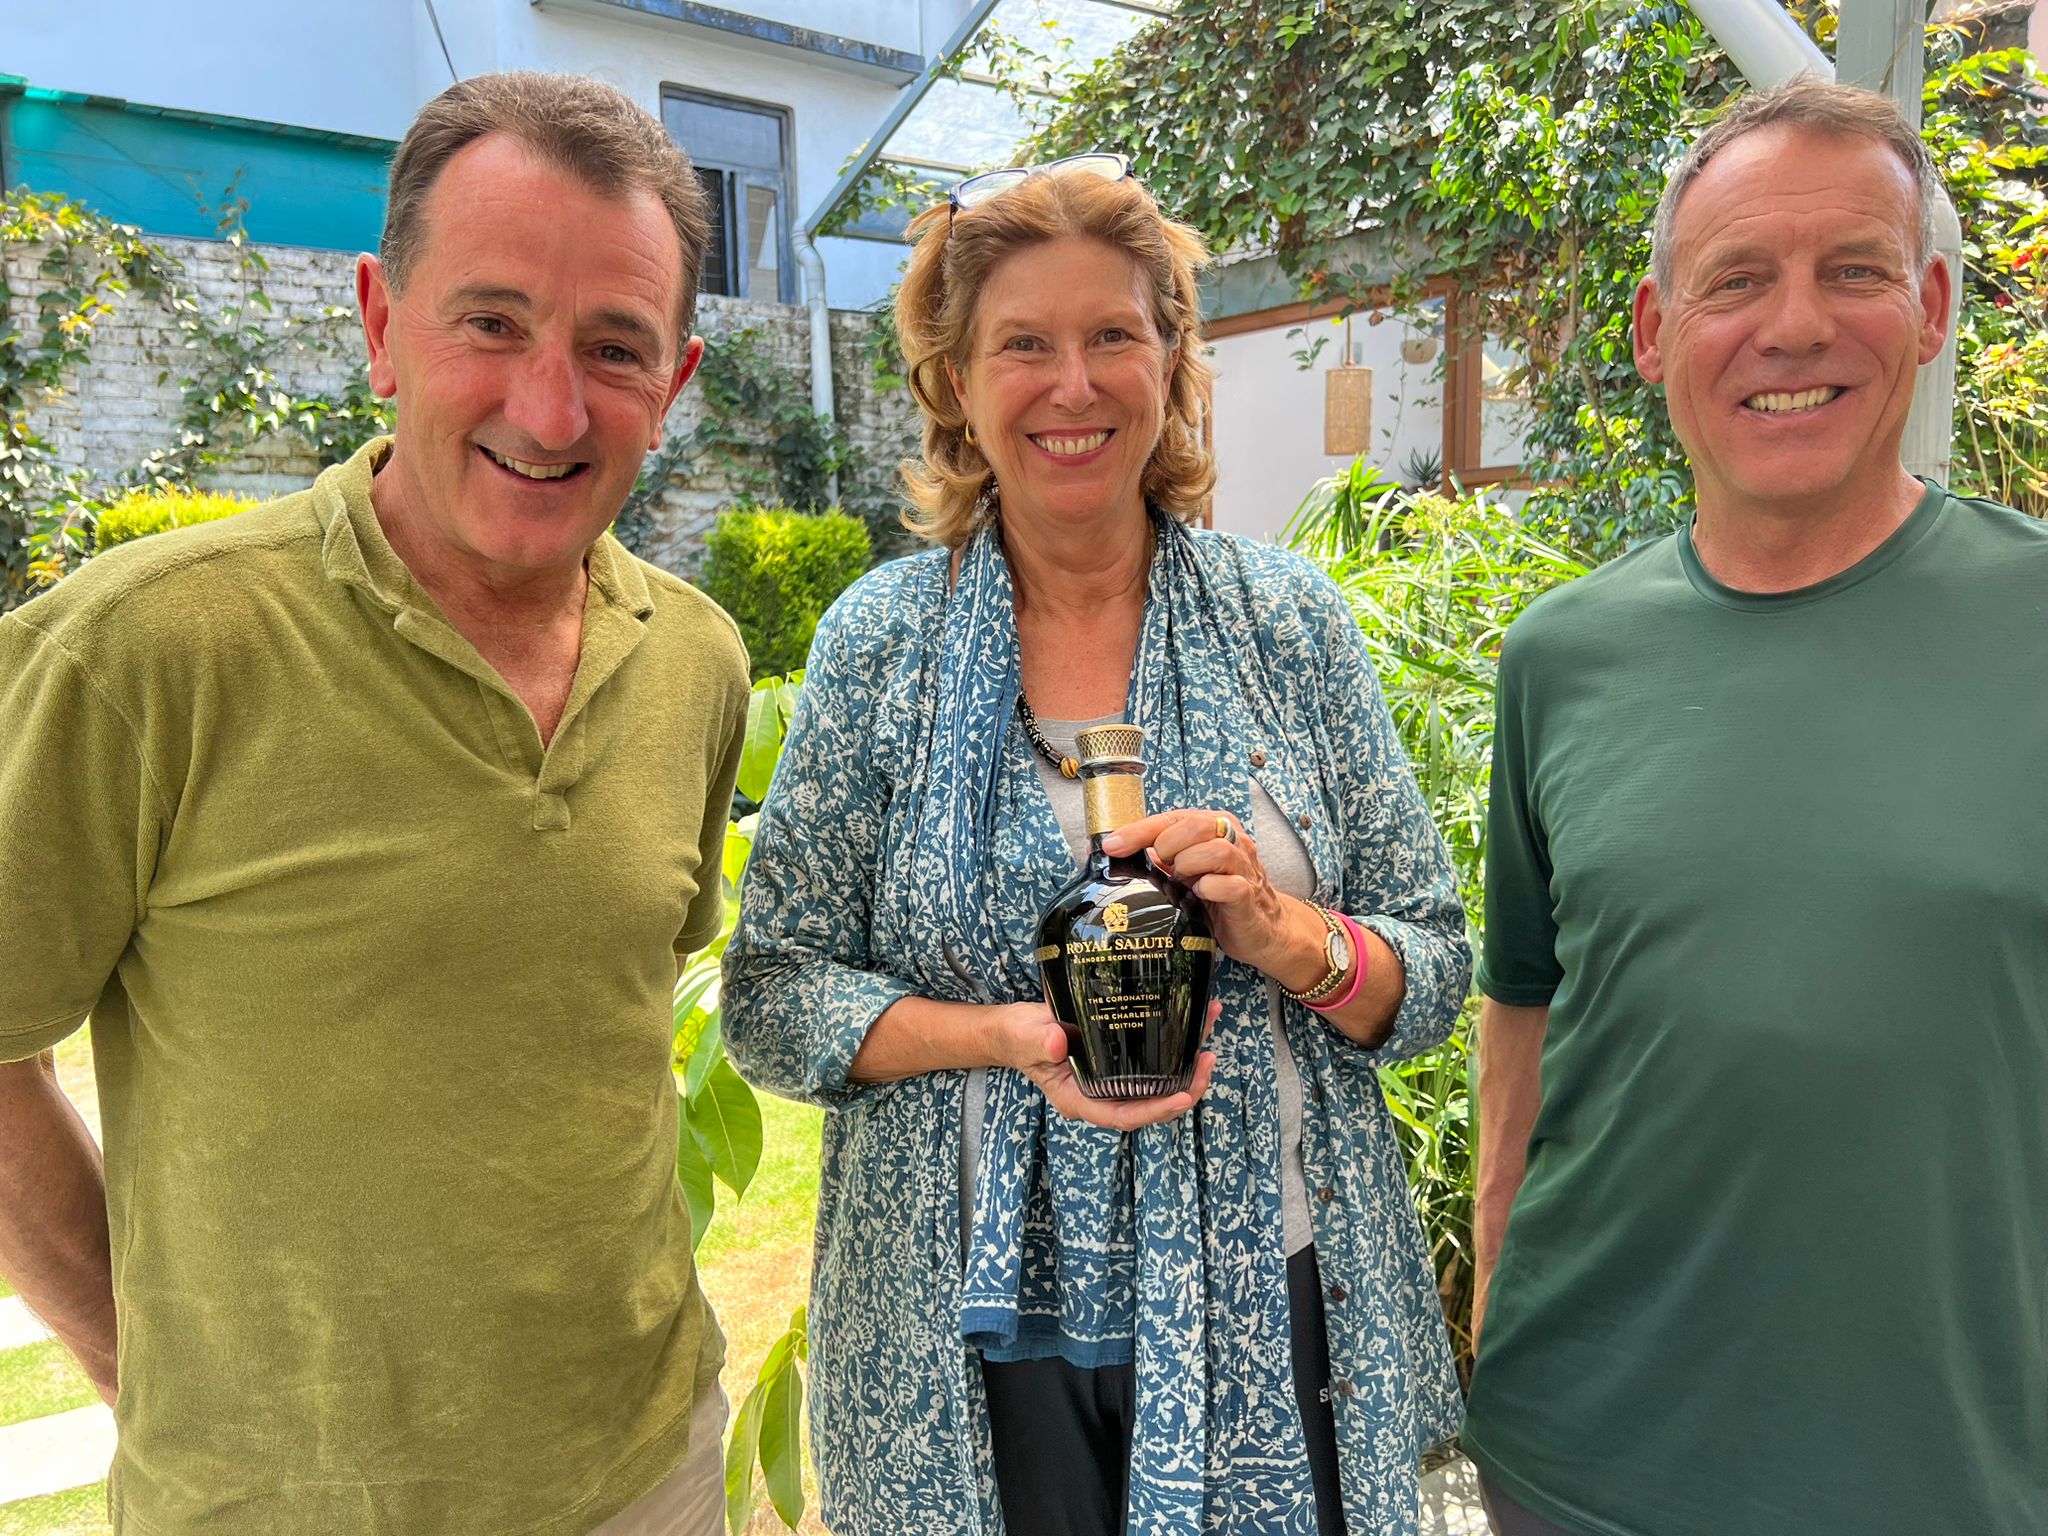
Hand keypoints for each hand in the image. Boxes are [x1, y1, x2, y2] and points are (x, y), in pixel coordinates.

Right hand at [991, 1001, 1219, 1131]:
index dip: (1156, 1111)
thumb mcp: (1025, 1037)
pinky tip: (1195, 1015)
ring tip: (1211, 1023)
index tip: (1182, 1097)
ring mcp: (1115, 1077)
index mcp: (1081, 1099)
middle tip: (1208, 1059)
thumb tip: (1059, 1042)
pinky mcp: (1123, 1057)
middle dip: (1186, 1086)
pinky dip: (1178, 1038)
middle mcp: (1104, 1093)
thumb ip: (1039, 1041)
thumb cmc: (1019, 1037)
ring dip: (1189, 1058)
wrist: (1019, 1028)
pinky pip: (1155, 1056)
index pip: (1124, 1116)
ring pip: (1160, 1078)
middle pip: (1153, 1102)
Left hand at [1102, 810, 1326, 986]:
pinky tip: (1201, 896)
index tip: (1112, 845)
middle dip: (1168, 845)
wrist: (1262, 928)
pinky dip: (1210, 889)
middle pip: (1196, 825)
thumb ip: (1158, 857)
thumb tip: (1109, 850)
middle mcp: (1233, 840)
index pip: (1173, 817)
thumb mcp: (1186, 870)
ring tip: (1183, 882)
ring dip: (1189, 866)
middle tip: (1164, 867)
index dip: (1139, 830)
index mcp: (1215, 827)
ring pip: (1215, 850)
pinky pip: (1230, 886)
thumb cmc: (1219, 895)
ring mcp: (1244, 867)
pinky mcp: (1248, 896)